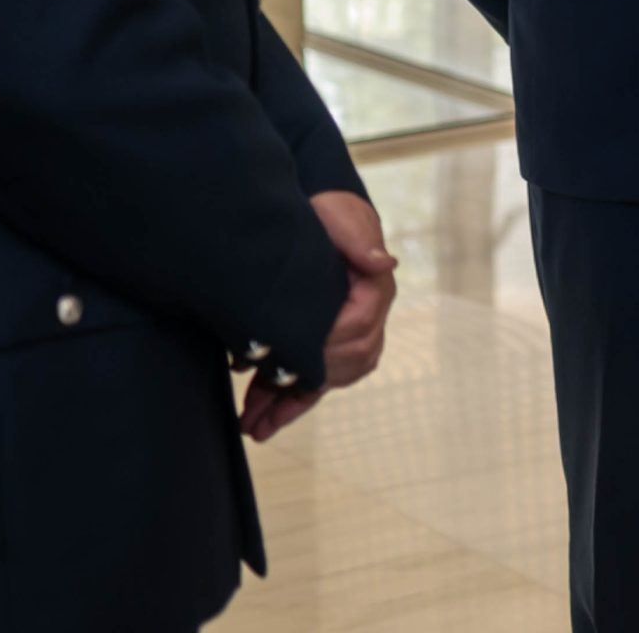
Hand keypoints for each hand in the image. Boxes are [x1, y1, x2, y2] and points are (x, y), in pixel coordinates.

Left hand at [240, 191, 398, 443]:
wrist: (315, 216)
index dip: (324, 347)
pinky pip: (312, 380)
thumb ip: (358, 238)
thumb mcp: (340, 216)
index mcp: (374, 288)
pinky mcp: (324, 343)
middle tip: (257, 410)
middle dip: (299, 389)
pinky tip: (262, 421)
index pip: (357, 328)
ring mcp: (346, 334)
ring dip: (287, 405)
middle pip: (341, 365)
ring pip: (323, 380)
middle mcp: (366, 317)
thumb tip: (385, 263)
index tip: (286, 358)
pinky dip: (289, 403)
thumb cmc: (327, 213)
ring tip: (252, 425)